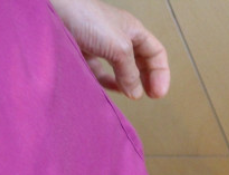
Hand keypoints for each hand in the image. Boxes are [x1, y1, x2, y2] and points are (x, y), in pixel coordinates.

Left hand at [49, 0, 169, 98]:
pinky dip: (106, 81)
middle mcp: (118, 36)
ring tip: (129, 94)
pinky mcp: (82, 50)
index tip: (157, 95)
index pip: (156, 53)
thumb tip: (136, 93)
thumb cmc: (88, 20)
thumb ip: (130, 73)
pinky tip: (109, 89)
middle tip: (149, 96)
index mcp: (133, 30)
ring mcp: (99, 43)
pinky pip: (99, 70)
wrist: (51, 9)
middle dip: (146, 79)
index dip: (161, 74)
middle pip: (140, 61)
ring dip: (126, 82)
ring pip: (120, 67)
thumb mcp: (119, 48)